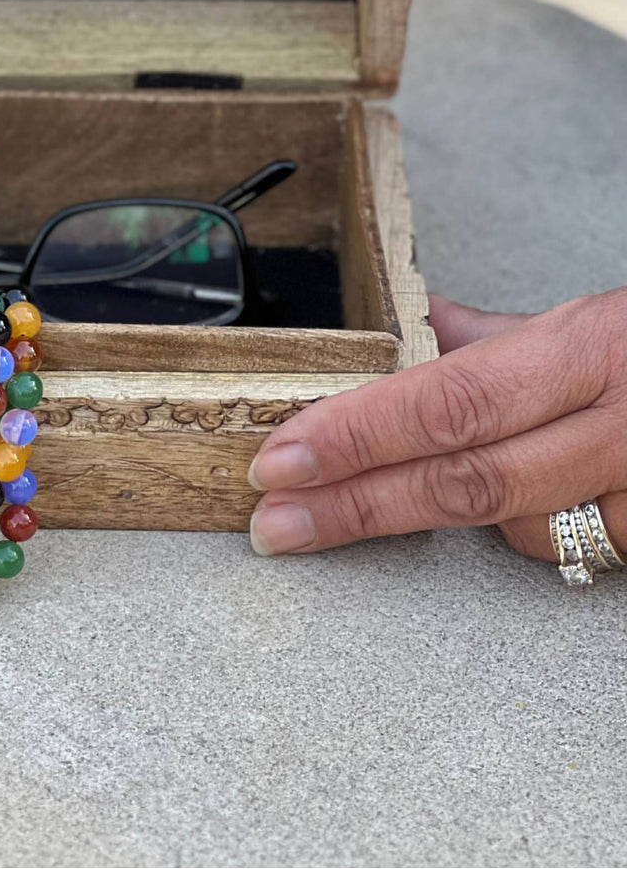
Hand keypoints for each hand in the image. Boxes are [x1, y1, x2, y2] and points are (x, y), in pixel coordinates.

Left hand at [247, 288, 625, 562]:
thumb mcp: (586, 320)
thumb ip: (490, 336)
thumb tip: (407, 324)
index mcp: (589, 349)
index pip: (447, 399)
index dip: (357, 434)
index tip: (281, 459)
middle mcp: (622, 424)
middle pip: (465, 481)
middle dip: (356, 508)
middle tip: (276, 527)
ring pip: (519, 528)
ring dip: (447, 514)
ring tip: (389, 491)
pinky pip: (576, 548)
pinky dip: (528, 529)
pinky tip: (520, 498)